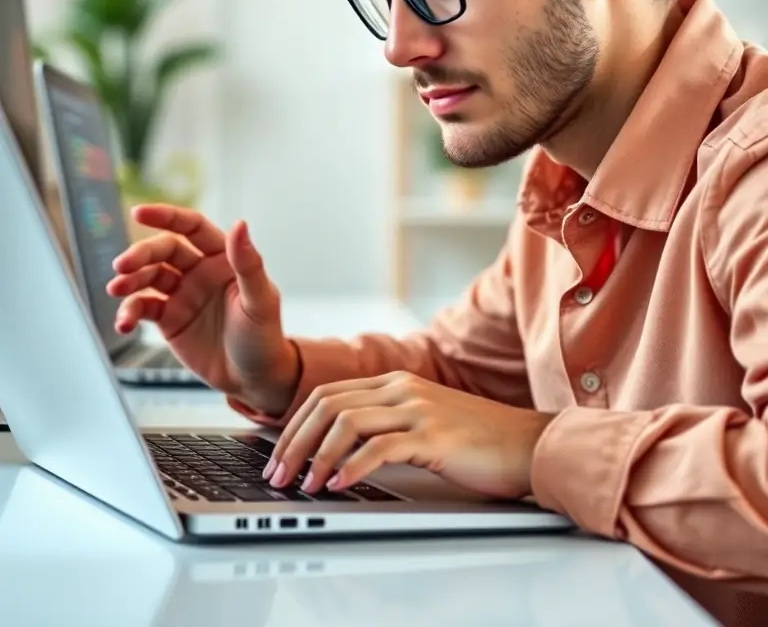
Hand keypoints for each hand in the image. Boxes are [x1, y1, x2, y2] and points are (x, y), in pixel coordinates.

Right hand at [105, 205, 299, 415]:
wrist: (254, 379)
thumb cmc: (265, 337)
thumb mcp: (260, 300)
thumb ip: (248, 263)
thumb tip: (240, 225)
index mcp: (223, 258)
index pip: (192, 227)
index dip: (166, 216)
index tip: (140, 212)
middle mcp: (200, 271)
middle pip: (164, 250)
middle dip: (140, 254)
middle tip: (122, 266)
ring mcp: (182, 294)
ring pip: (149, 277)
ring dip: (130, 281)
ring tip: (117, 289)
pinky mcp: (169, 319)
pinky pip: (143, 308)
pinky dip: (129, 312)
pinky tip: (124, 322)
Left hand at [263, 371, 554, 497]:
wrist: (529, 443)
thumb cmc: (477, 440)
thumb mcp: (422, 422)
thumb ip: (385, 424)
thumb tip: (335, 451)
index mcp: (395, 382)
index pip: (328, 395)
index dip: (294, 425)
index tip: (277, 456)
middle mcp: (402, 389)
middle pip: (328, 405)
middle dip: (294, 441)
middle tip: (277, 474)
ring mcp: (418, 409)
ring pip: (347, 422)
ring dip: (316, 455)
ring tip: (304, 485)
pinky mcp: (434, 436)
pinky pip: (381, 447)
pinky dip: (352, 466)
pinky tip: (339, 484)